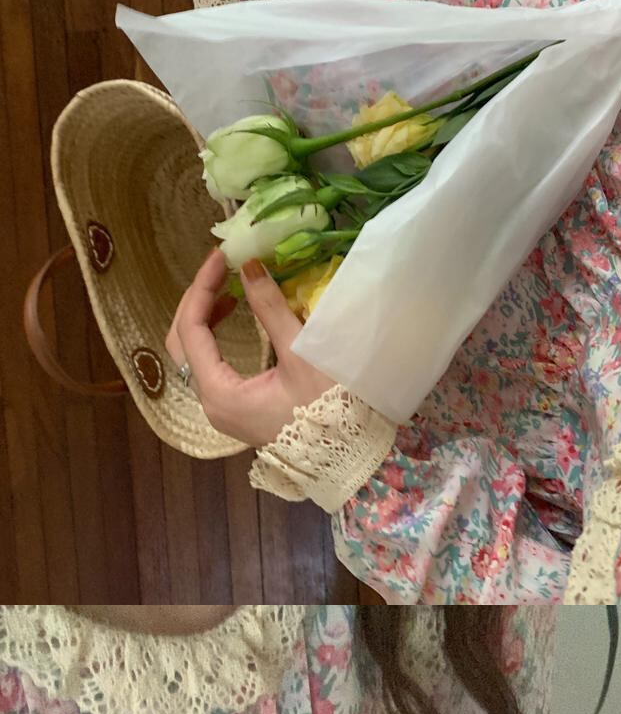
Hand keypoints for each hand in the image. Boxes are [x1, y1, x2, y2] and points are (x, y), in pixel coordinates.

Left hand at [165, 251, 327, 446]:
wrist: (345, 456)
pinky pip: (209, 362)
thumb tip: (250, 268)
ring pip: (192, 352)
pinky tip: (234, 314)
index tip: (220, 257)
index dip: (202, 287)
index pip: (191, 329)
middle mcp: (210, 401)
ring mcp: (221, 406)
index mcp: (218, 391)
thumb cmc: (326, 408)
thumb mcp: (300, 354)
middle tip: (220, 267)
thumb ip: (270, 310)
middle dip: (197, 299)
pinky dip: (214, 333)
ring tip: (228, 286)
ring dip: (204, 315)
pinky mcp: (234, 406)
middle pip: (182, 340)